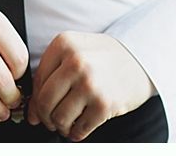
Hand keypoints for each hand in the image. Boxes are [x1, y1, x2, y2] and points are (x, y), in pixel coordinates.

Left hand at [27, 31, 154, 140]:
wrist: (143, 59)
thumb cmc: (107, 57)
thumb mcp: (77, 51)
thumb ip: (52, 74)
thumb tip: (32, 112)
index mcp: (64, 43)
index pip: (37, 82)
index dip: (37, 100)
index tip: (41, 107)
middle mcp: (76, 61)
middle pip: (44, 102)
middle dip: (46, 117)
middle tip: (53, 119)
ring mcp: (90, 83)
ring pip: (59, 118)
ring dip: (62, 126)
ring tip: (71, 121)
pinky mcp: (104, 104)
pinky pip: (78, 130)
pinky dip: (77, 133)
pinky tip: (84, 124)